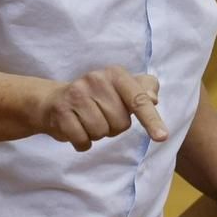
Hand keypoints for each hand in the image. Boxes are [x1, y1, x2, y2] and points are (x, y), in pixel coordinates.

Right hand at [38, 65, 166, 150]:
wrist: (54, 100)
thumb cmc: (98, 96)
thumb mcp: (124, 87)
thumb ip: (144, 89)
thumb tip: (153, 98)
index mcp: (116, 74)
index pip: (138, 99)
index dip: (151, 120)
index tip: (162, 137)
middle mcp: (96, 79)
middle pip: (121, 123)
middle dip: (114, 127)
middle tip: (102, 116)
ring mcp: (76, 94)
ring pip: (101, 133)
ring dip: (98, 134)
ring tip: (89, 121)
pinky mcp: (60, 111)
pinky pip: (82, 141)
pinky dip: (83, 142)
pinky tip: (77, 129)